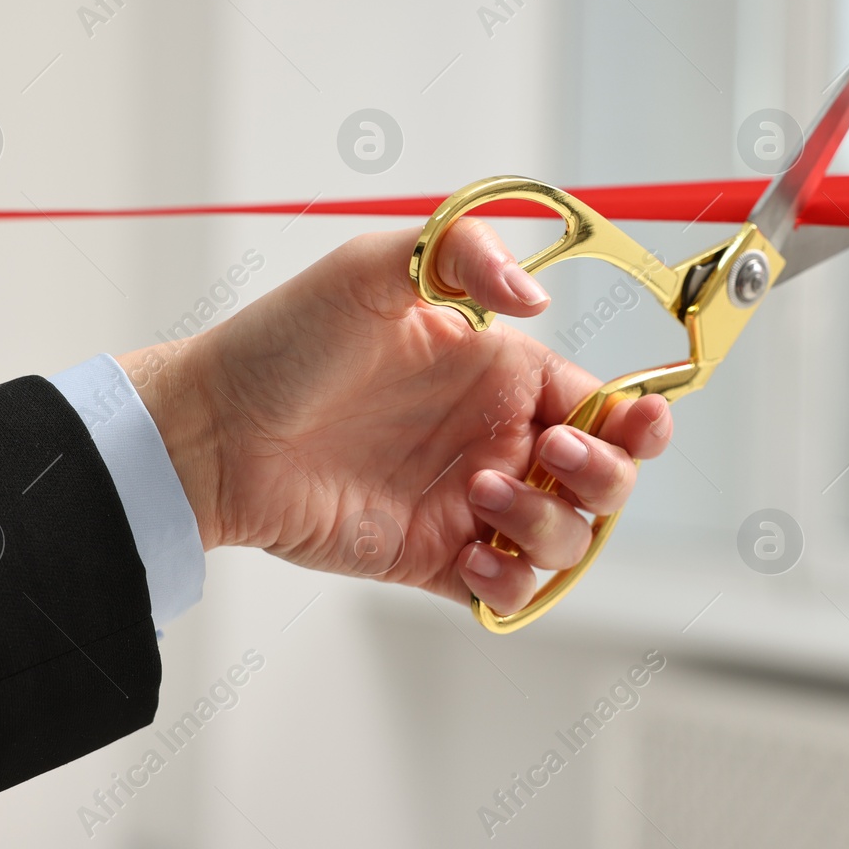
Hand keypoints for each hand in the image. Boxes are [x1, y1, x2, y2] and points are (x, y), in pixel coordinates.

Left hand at [116, 221, 671, 612]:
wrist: (212, 432)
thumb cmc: (285, 342)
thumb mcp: (372, 268)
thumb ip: (462, 255)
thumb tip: (538, 301)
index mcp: (501, 373)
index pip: (602, 401)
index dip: (636, 418)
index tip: (634, 420)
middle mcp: (496, 438)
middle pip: (605, 478)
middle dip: (605, 475)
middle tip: (550, 455)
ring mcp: (470, 504)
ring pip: (567, 540)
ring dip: (551, 527)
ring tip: (480, 498)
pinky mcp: (435, 559)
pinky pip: (509, 592)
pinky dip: (512, 585)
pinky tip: (474, 559)